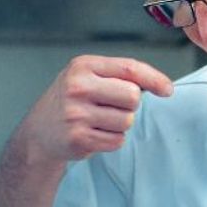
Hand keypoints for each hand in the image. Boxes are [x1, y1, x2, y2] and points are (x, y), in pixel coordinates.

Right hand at [16, 56, 173, 163]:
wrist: (39, 132)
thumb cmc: (71, 101)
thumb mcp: (87, 76)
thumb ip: (119, 75)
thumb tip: (161, 86)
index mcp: (83, 66)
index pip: (129, 68)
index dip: (154, 79)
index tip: (167, 90)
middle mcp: (78, 87)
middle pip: (133, 97)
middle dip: (129, 105)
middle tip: (111, 106)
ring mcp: (76, 114)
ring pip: (127, 121)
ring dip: (119, 124)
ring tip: (98, 121)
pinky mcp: (79, 138)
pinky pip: (117, 140)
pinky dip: (111, 139)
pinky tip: (93, 134)